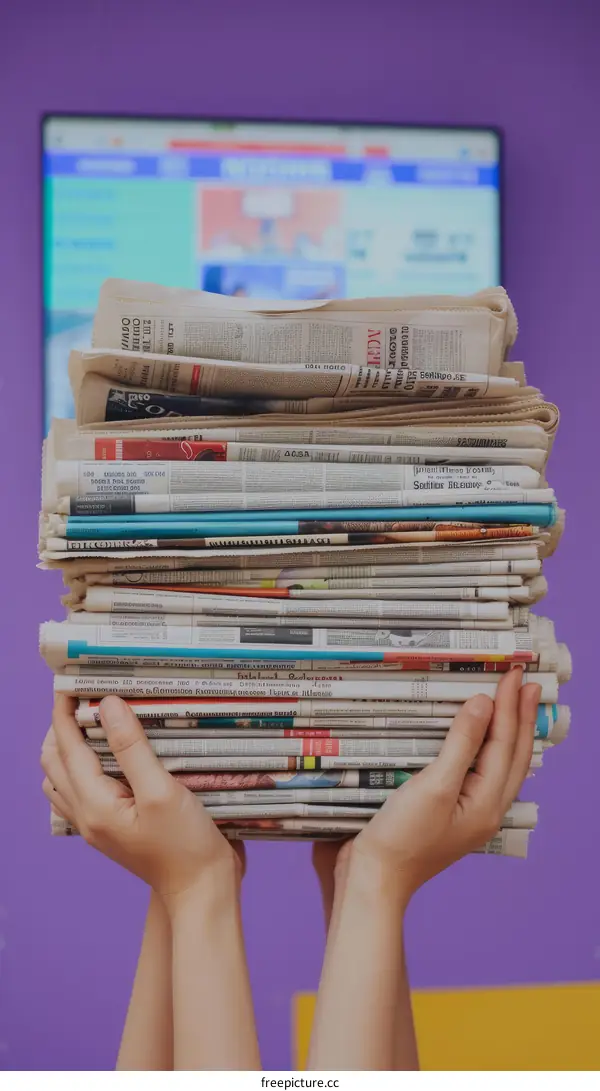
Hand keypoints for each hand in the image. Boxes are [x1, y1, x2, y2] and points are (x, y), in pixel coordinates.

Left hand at [41, 695, 243, 906]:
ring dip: (69, 748)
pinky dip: (83, 768)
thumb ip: (132, 747)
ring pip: (63, 779)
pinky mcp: (112, 829)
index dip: (64, 711)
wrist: (203, 890)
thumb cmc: (187, 845)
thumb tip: (108, 706)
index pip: (66, 746)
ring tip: (94, 722)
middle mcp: (87, 815)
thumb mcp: (162, 790)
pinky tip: (107, 758)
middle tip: (85, 697)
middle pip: (55, 761)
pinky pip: (81, 793)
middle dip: (62, 726)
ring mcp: (97, 825)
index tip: (71, 681)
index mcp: (94, 804)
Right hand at [317, 668, 540, 910]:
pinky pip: (474, 771)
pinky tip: (475, 739)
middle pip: (511, 755)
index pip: (505, 744)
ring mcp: (466, 812)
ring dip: (506, 731)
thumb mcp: (434, 786)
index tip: (515, 674)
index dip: (510, 706)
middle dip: (520, 717)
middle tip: (527, 682)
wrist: (370, 880)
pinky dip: (482, 747)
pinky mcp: (444, 811)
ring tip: (513, 704)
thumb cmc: (401, 838)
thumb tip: (484, 705)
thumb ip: (462, 744)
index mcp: (487, 803)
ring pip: (497, 764)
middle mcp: (484, 807)